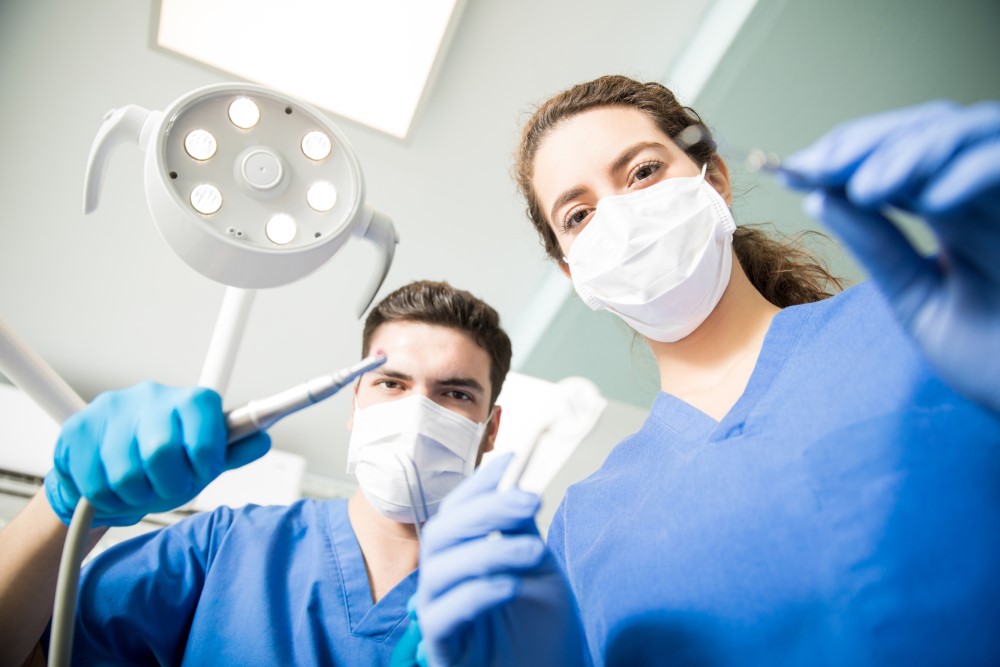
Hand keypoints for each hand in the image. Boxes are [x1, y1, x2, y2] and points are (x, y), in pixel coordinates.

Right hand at [44, 382, 270, 525]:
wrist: (108, 459)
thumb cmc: (165, 459)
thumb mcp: (205, 457)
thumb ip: (234, 450)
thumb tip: (262, 440)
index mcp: (191, 400)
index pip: (206, 434)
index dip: (204, 465)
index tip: (200, 473)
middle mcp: (152, 397)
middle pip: (161, 454)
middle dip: (168, 486)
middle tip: (168, 488)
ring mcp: (111, 410)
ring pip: (126, 474)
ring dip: (136, 496)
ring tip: (140, 490)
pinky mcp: (77, 430)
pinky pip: (93, 483)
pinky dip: (107, 500)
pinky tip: (113, 490)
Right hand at [416, 455, 588, 666]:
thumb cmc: (543, 633)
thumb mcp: (538, 571)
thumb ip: (520, 532)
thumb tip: (517, 485)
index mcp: (463, 558)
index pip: (458, 511)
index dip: (480, 484)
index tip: (514, 461)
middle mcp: (444, 582)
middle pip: (441, 532)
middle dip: (485, 510)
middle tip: (530, 501)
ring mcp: (438, 615)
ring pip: (438, 569)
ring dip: (487, 551)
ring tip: (532, 551)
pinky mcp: (441, 650)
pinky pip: (441, 615)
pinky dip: (475, 594)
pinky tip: (508, 587)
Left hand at [780, 100, 999, 412]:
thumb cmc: (992, 359)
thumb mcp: (918, 299)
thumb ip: (879, 248)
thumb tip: (820, 197)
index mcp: (952, 209)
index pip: (894, 156)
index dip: (843, 155)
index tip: (794, 171)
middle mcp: (982, 192)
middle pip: (924, 129)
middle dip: (865, 145)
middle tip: (818, 169)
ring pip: (964, 131)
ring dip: (910, 152)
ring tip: (867, 188)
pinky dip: (970, 171)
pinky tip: (930, 200)